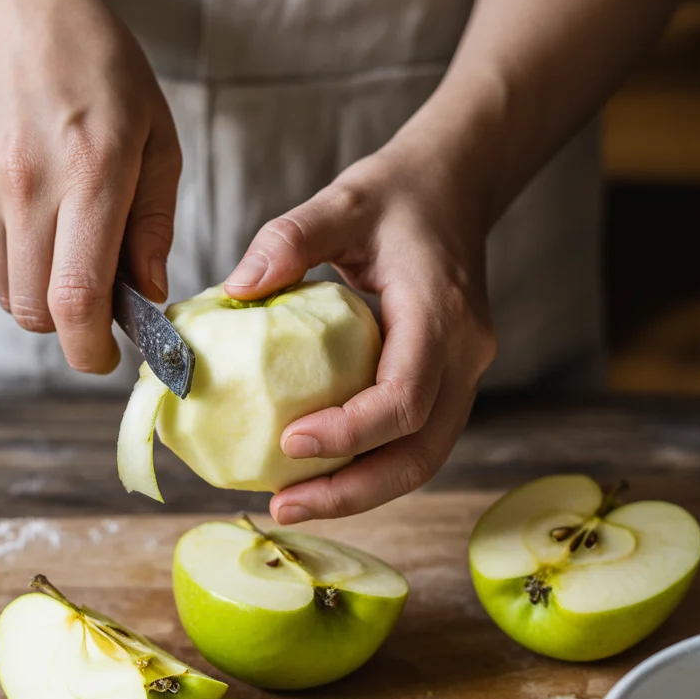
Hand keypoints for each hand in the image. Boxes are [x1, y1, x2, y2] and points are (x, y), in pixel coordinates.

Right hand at [0, 0, 180, 372]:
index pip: (77, 298)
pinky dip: (12, 255)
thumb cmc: (102, 74)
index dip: (89, 349)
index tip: (104, 356)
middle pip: (35, 311)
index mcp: (91, 174)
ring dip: (42, 288)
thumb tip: (148, 294)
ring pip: (8, 291)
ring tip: (65, 236)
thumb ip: (153, 225)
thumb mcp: (157, 140)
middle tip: (96, 296)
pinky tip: (31, 207)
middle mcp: (26, 185)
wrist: (13, 12)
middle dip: (69, 325)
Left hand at [224, 137, 496, 522]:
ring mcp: (464, 376)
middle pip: (421, 453)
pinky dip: (369, 468)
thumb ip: (289, 239)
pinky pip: (415, 442)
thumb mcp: (342, 199)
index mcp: (441, 313)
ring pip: (423, 460)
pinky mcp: (448, 384)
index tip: (289, 444)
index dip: (350, 432)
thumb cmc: (397, 195)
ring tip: (292, 505)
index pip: (405, 397)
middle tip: (283, 508)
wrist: (455, 189)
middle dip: (352, 493)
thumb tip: (234, 290)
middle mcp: (464, 355)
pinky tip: (318, 474)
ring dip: (360, 492)